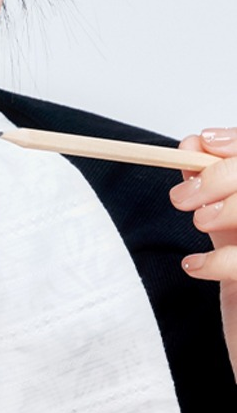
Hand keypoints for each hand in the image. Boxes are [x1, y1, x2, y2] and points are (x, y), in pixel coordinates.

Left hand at [170, 128, 236, 379]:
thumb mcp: (229, 238)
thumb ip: (217, 195)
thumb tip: (191, 149)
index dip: (236, 143)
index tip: (197, 144)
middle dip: (220, 175)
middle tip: (182, 198)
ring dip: (223, 210)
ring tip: (196, 226)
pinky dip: (218, 262)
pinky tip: (195, 269)